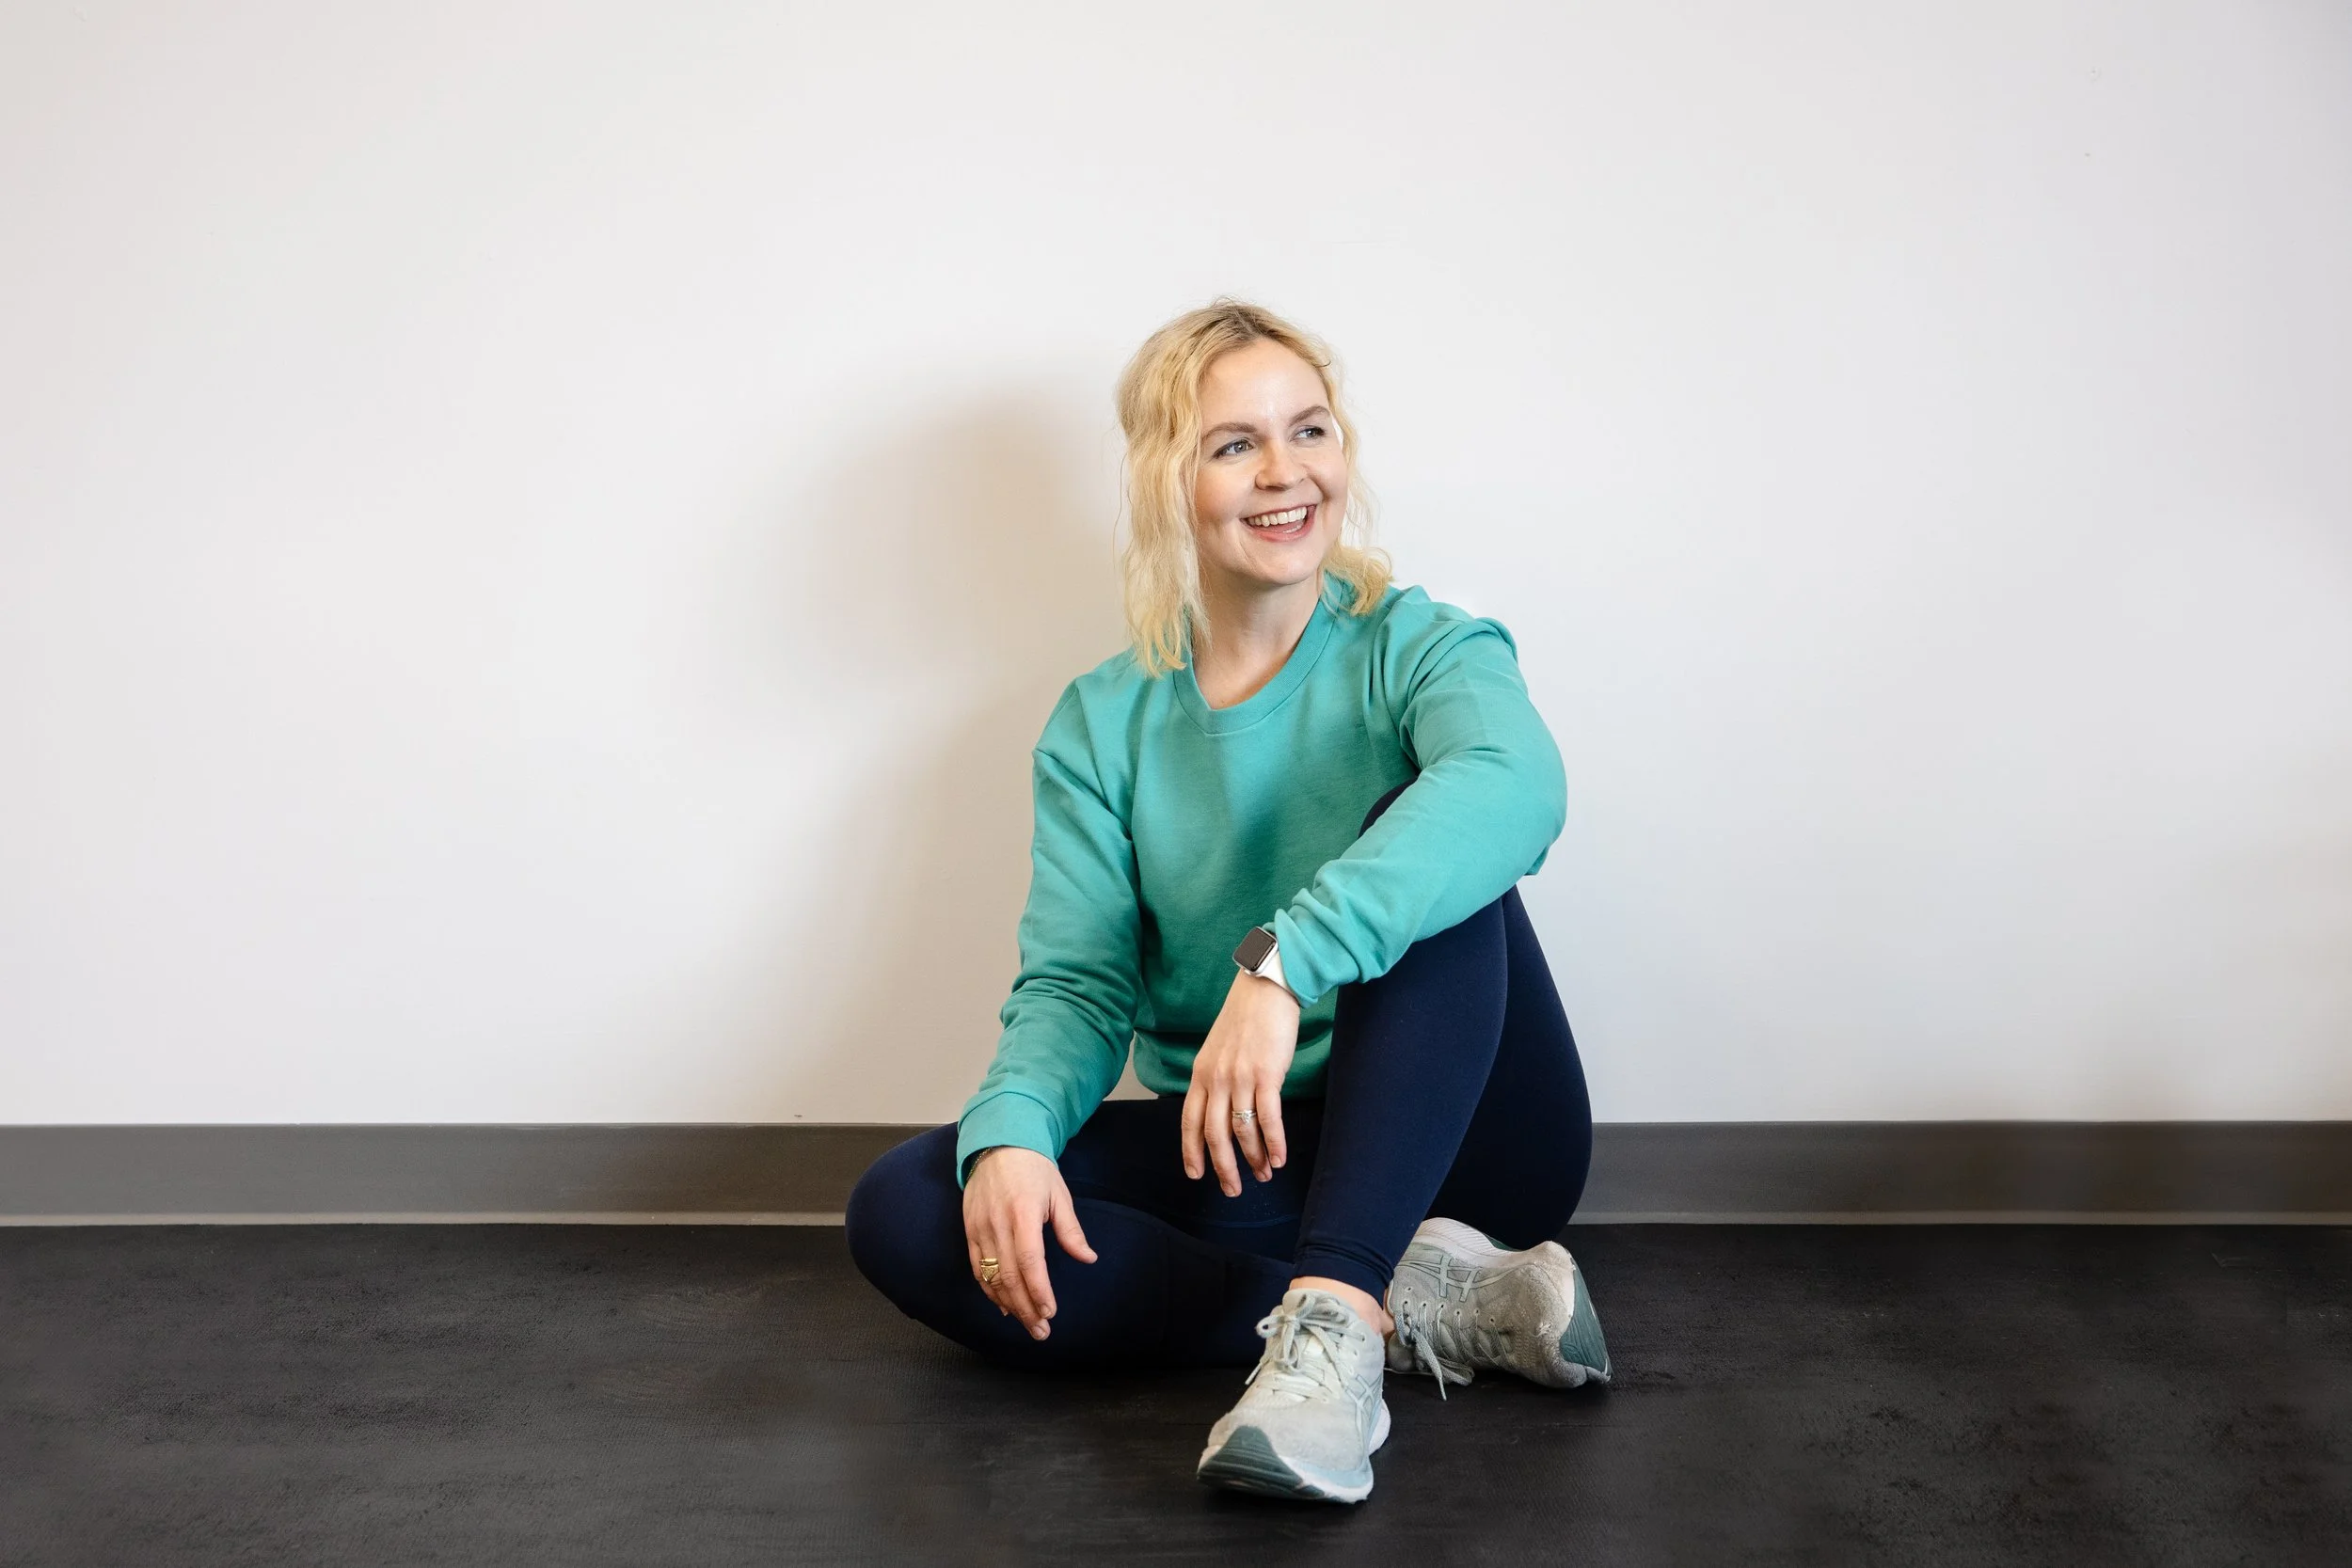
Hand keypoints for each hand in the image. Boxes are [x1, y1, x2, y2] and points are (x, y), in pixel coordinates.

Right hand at [961, 1145, 1095, 1339]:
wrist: (997, 1144)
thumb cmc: (1034, 1168)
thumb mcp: (1059, 1194)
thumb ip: (1070, 1229)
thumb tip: (1088, 1258)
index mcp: (1023, 1213)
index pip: (1029, 1261)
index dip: (1038, 1290)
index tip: (1050, 1311)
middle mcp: (997, 1223)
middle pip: (1009, 1276)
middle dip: (1026, 1308)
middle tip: (1041, 1331)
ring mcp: (979, 1228)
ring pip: (991, 1277)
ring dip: (1009, 1305)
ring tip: (1027, 1324)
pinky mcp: (969, 1231)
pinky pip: (977, 1268)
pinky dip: (989, 1290)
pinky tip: (1003, 1306)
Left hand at [1181, 968, 1299, 1195]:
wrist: (1265, 990)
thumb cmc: (1245, 1019)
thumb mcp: (1218, 1049)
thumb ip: (1215, 1078)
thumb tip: (1222, 1109)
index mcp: (1201, 1074)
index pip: (1190, 1121)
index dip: (1191, 1152)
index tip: (1196, 1175)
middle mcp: (1215, 1079)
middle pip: (1214, 1135)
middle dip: (1223, 1167)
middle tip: (1233, 1189)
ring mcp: (1240, 1078)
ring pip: (1242, 1132)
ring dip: (1254, 1159)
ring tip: (1263, 1174)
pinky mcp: (1266, 1075)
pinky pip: (1268, 1119)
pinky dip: (1274, 1143)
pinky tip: (1279, 1158)